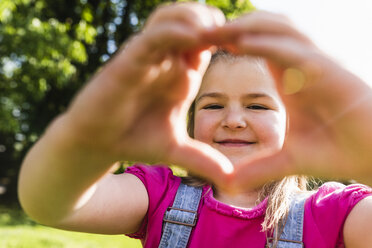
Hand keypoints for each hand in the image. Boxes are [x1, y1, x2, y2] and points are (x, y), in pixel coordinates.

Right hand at [64, 3, 233, 187]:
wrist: (96, 143)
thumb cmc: (133, 139)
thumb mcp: (175, 150)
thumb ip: (202, 159)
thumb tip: (230, 179)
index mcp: (180, 75)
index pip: (207, 42)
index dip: (229, 38)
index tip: (253, 46)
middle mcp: (165, 60)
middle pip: (193, 21)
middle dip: (216, 21)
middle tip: (239, 31)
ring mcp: (147, 57)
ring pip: (172, 18)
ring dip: (196, 17)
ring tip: (217, 28)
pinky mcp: (128, 60)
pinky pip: (154, 36)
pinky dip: (174, 31)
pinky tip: (195, 36)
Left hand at [210, 11, 371, 188]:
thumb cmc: (336, 150)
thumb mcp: (285, 160)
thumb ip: (257, 167)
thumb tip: (228, 183)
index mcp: (288, 76)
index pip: (253, 46)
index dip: (226, 42)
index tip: (195, 47)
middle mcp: (300, 63)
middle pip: (261, 28)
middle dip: (229, 28)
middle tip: (194, 32)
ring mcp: (315, 63)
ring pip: (277, 29)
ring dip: (244, 28)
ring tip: (211, 32)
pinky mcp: (328, 72)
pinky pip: (293, 50)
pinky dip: (266, 43)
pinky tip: (241, 43)